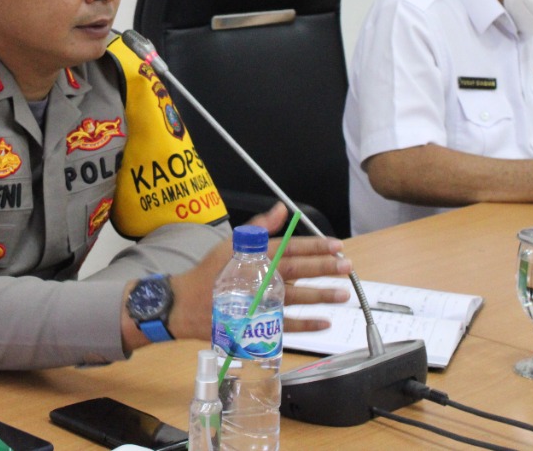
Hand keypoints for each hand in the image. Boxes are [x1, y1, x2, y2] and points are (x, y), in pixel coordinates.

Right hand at [167, 203, 351, 339]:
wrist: (186, 304)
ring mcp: (260, 301)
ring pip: (297, 297)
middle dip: (324, 267)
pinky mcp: (257, 322)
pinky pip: (286, 324)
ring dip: (322, 295)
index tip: (336, 246)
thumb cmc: (210, 273)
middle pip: (298, 270)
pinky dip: (306, 324)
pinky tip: (324, 322)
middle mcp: (260, 277)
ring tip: (343, 293)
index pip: (290, 247)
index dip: (315, 246)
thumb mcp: (231, 243)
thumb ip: (259, 226)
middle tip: (346, 266)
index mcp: (255, 255)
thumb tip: (281, 208)